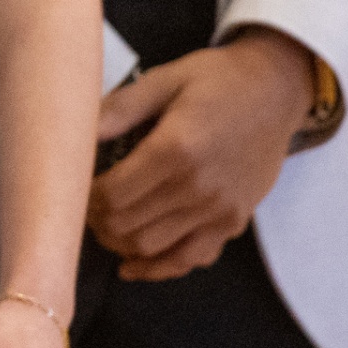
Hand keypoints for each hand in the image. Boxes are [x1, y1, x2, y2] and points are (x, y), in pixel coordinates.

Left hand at [88, 32, 309, 279]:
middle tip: (83, 206)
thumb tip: (72, 132)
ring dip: (119, 244)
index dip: (83, 197)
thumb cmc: (215, 80)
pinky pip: (190, 260)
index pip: (112, 195)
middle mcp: (198, 187)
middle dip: (95, 221)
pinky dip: (158, 268)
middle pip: (127, 226)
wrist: (276, 92)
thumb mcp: (162, 80)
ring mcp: (219, 211)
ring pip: (153, 249)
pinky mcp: (233, 223)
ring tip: (104, 225)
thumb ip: (118, 109)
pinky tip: (133, 265)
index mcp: (175, 149)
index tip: (73, 185)